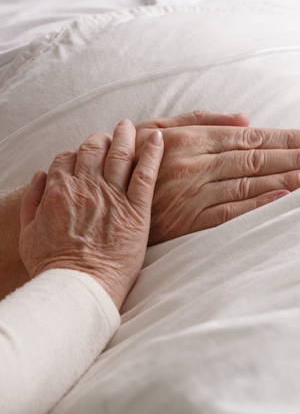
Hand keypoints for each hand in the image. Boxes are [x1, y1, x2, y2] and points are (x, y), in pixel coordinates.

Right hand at [19, 121, 163, 308]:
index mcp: (58, 191)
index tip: (85, 152)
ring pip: (120, 156)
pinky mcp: (137, 210)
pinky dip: (152, 153)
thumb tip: (40, 176)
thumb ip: (32, 201)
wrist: (79, 286)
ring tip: (129, 127)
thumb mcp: (28, 232)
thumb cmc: (53, 266)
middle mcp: (86, 187)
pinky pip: (146, 174)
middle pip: (94, 150)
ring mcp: (113, 196)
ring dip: (125, 137)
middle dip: (100, 139)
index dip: (76, 152)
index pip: (66, 159)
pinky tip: (158, 138)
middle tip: (110, 134)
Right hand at [133, 111, 299, 244]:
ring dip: (289, 178)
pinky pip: (232, 213)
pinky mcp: (189, 223)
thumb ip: (202, 120)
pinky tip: (288, 198)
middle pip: (258, 159)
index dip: (287, 138)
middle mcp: (196, 164)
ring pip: (251, 183)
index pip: (251, 138)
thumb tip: (245, 118)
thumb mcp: (159, 128)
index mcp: (192, 139)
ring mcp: (193, 194)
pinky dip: (262, 204)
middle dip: (299, 156)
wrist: (94, 198)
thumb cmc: (130, 158)